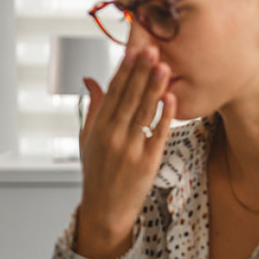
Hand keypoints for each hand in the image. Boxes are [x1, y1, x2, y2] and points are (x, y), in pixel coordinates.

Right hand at [76, 45, 175, 258]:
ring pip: (143, 113)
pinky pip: (158, 134)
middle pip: (128, 98)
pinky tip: (170, 98)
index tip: (133, 50)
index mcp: (98, 128)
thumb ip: (93, 107)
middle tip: (152, 49)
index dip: (124, 71)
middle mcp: (112, 136)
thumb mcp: (87, 138)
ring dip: (154, 88)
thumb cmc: (98, 172)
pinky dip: (165, 116)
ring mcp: (130, 149)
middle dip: (141, 72)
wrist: (106, 209)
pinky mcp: (148, 162)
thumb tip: (91, 79)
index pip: (112, 93)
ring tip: (164, 67)